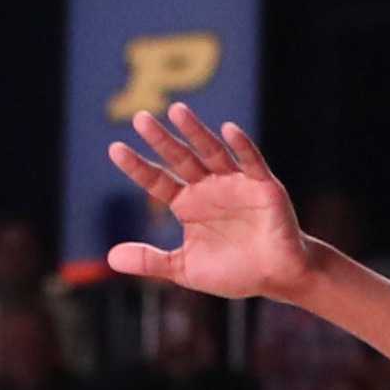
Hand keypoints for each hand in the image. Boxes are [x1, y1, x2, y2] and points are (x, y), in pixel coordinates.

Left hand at [106, 104, 316, 300]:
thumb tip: (111, 258)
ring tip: (177, 111)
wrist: (278, 278)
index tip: (115, 149)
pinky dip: (242, 146)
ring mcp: (236, 184)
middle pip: (180, 159)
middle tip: (140, 118)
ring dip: (195, 132)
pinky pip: (251, 162)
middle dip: (162, 139)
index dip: (137, 166)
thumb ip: (151, 261)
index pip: (157, 181)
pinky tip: (229, 129)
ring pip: (212, 152)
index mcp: (188, 205)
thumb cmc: (235, 273)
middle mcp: (208, 189)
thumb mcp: (186, 269)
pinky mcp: (264, 186)